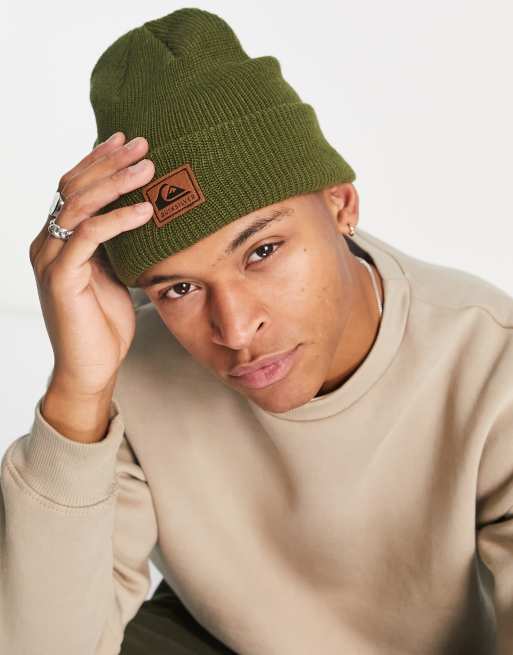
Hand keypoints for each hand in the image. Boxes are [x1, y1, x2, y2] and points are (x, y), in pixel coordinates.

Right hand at [29, 132, 154, 396]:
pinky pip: (88, 238)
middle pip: (74, 187)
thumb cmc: (105, 322)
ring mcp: (51, 260)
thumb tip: (141, 209)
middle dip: (110, 162)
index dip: (99, 160)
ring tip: (149, 168)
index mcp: (59, 239)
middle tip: (144, 145)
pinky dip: (117, 220)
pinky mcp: (61, 279)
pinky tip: (145, 210)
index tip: (128, 140)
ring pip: (79, 205)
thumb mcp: (114, 272)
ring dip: (115, 182)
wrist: (92, 367)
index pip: (75, 187)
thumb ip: (115, 242)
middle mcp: (48, 243)